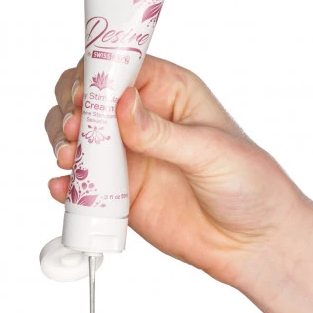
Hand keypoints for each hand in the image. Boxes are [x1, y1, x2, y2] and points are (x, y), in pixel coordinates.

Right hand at [46, 56, 312, 312]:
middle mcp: (140, 122)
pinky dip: (65, 184)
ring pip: (76, 138)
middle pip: (88, 99)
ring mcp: (126, 157)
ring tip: (69, 158)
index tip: (83, 94)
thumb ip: (162, 132)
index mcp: (168, 95)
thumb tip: (122, 103)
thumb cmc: (248, 185)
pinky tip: (64, 188)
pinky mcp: (116, 191)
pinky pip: (81, 182)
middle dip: (71, 109)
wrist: (250, 243)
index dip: (96, 75)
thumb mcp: (211, 151)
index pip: (122, 69)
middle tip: (75, 130)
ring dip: (63, 143)